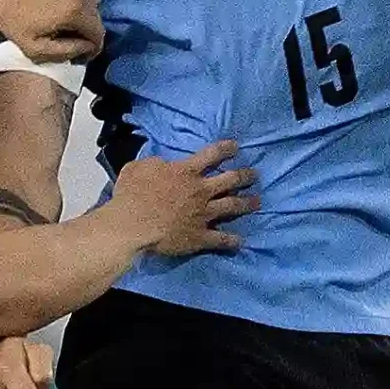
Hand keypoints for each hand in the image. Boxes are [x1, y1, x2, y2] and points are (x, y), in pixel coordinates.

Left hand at [0, 0, 103, 66]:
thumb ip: (70, 52)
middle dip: (85, 24)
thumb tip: (88, 46)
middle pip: (95, 12)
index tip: (81, 51)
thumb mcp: (39, 50)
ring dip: (81, 3)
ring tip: (63, 11)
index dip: (92, 47)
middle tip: (69, 31)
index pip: (99, 32)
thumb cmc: (14, 24)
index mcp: (75, 9)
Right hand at [114, 141, 258, 258]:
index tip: (236, 147)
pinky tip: (241, 241)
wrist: (133, 226)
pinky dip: (233, 240)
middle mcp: (201, 191)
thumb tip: (163, 163)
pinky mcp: (200, 236)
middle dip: (245, 175)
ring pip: (232, 206)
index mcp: (186, 172)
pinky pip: (222, 239)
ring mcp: (204, 215)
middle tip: (254, 174)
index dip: (226, 149)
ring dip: (247, 203)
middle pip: (230, 180)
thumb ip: (155, 163)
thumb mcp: (138, 167)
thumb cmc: (132, 195)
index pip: (212, 155)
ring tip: (257, 201)